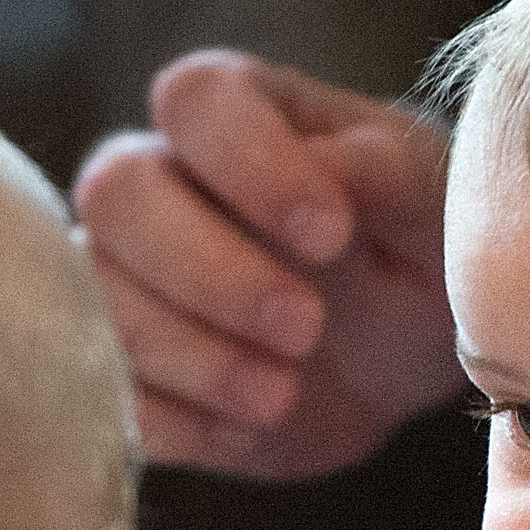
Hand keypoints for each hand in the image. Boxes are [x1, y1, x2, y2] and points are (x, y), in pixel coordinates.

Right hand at [72, 50, 462, 479]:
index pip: (194, 100)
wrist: (408, 359)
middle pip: (116, 194)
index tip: (333, 235)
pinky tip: (246, 430)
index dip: (249, 163)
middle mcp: (159, 182)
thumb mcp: (430, 204)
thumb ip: (387, 171)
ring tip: (282, 395)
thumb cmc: (417, 249)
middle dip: (208, 270)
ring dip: (193, 355)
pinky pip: (106, 390)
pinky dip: (172, 420)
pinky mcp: (129, 369)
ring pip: (99, 298)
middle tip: (307, 327)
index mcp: (236, 116)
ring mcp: (129, 276)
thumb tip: (327, 163)